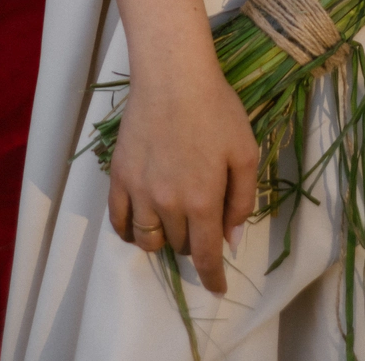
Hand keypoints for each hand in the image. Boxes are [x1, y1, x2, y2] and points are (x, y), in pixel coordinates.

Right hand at [107, 49, 258, 293]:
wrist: (172, 76)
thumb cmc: (216, 109)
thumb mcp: (245, 151)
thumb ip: (242, 200)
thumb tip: (231, 241)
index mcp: (203, 201)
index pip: (207, 256)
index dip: (213, 278)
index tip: (218, 289)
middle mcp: (169, 205)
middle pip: (179, 246)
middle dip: (194, 242)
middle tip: (202, 217)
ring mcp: (140, 193)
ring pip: (148, 241)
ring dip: (164, 240)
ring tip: (173, 221)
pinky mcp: (118, 178)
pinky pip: (119, 223)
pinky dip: (130, 232)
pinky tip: (141, 224)